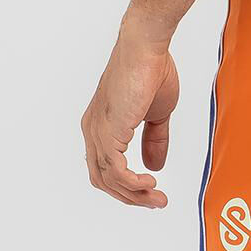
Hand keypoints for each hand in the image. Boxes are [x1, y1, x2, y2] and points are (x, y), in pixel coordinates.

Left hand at [82, 24, 180, 207]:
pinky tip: (149, 182)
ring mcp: (97, 132)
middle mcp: (93, 131)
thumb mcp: (156, 114)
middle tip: (157, 202)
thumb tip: (155, 167)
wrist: (147, 48)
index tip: (150, 192)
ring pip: (108, 179)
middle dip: (130, 197)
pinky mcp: (108, 131)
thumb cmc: (151, 70)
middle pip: (102, 180)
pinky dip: (132, 183)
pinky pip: (115, 170)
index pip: (105, 168)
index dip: (126, 185)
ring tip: (157, 198)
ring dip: (135, 194)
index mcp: (101, 126)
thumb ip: (154, 141)